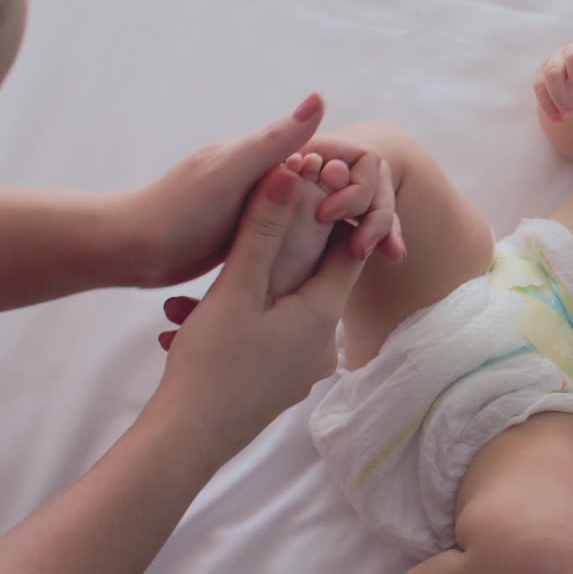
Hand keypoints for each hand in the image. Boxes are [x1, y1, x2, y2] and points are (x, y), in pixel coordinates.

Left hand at [124, 93, 401, 287]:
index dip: (357, 183)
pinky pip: (303, 238)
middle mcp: (270, 176)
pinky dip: (327, 250)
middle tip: (378, 248)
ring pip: (323, 214)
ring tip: (374, 257)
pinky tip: (340, 272)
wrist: (130, 251)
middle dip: (365, 212)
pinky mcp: (257, 236)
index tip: (355, 216)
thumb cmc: (177, 210)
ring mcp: (264, 207)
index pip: (336, 157)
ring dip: (351, 232)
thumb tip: (320, 97)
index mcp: (268, 154)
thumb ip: (275, 140)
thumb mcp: (231, 173)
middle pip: (335, 186)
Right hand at [153, 164, 366, 457]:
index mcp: (323, 317)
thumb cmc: (212, 363)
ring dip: (232, 299)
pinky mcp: (273, 387)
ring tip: (184, 304)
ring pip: (273, 314)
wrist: (184, 441)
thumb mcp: (236, 288)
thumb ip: (263, 229)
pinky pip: (258, 342)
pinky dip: (227, 328)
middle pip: (308, 282)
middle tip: (237, 238)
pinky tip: (181, 329)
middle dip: (268, 259)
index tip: (307, 195)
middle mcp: (322, 346)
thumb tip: (291, 175)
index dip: (329, 218)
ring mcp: (299, 371)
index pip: (348, 253)